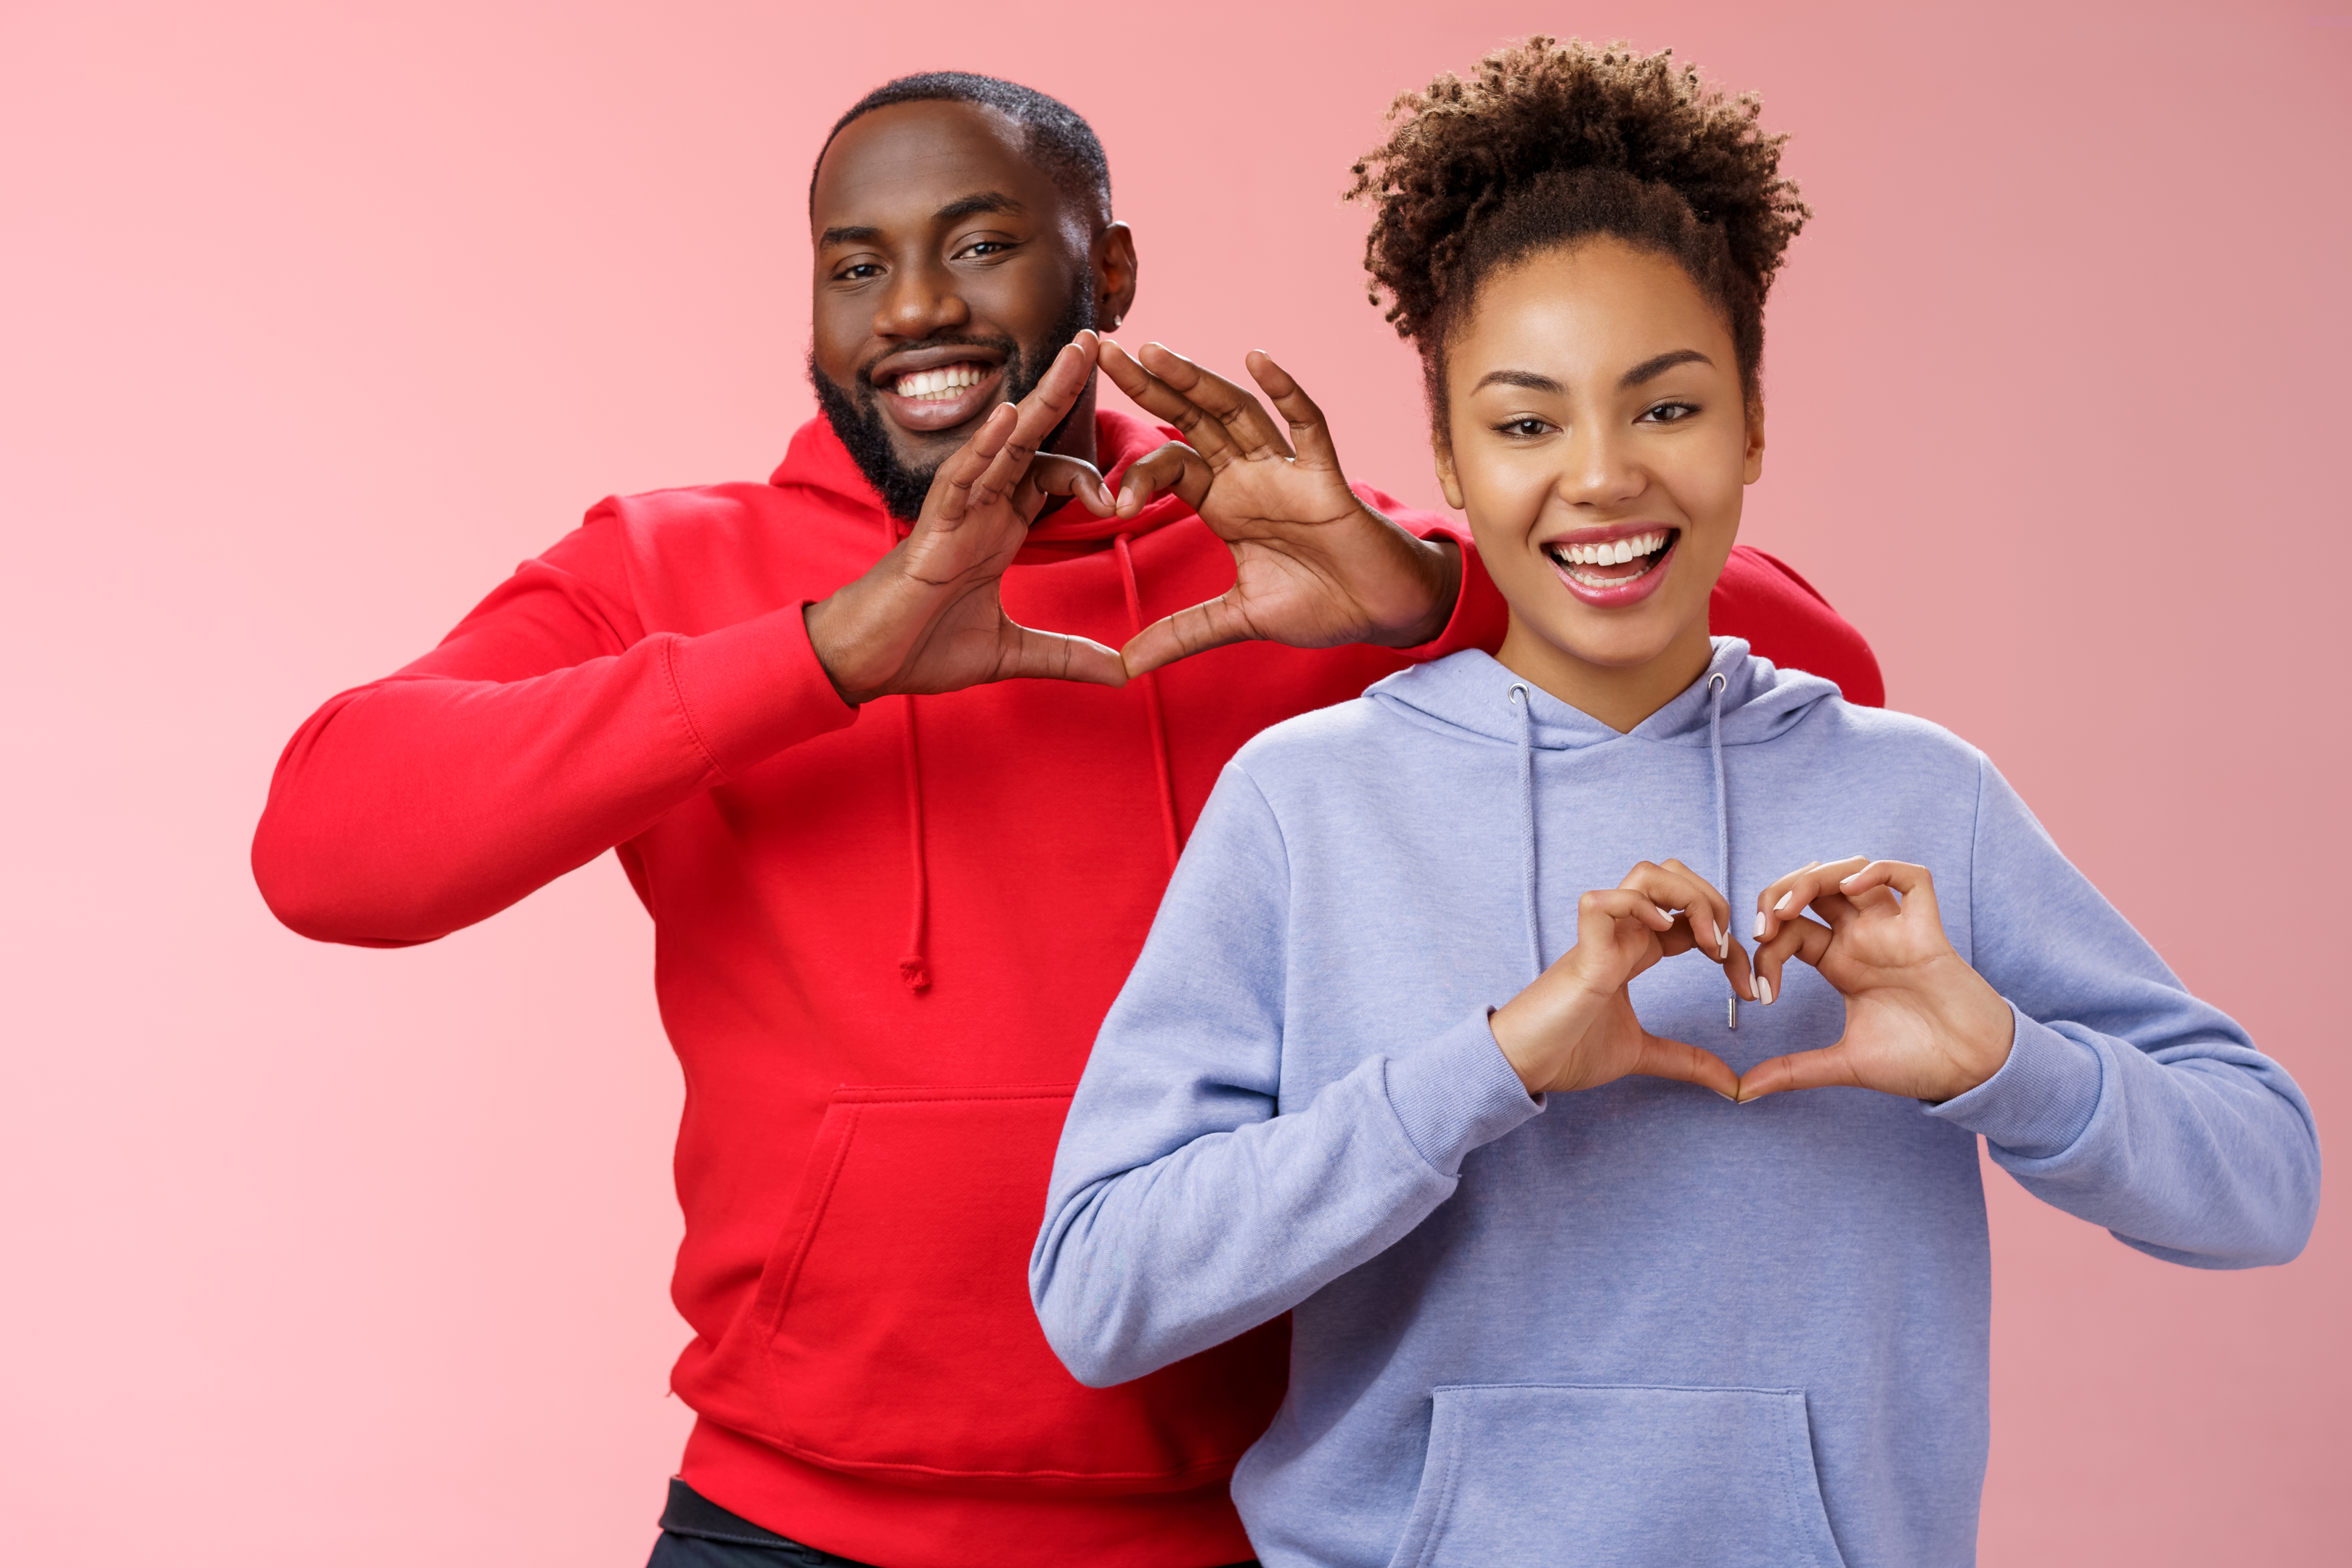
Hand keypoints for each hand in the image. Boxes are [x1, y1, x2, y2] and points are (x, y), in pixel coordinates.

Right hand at [804, 332, 1127, 704]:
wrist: (866, 665)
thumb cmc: (922, 648)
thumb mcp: (1011, 653)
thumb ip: (1067, 655)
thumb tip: (1124, 672)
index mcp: (1000, 526)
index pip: (1052, 475)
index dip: (1092, 480)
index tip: (1122, 506)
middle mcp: (981, 507)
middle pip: (1030, 435)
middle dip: (1063, 388)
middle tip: (1097, 338)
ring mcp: (956, 511)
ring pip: (1003, 441)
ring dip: (1041, 396)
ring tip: (1075, 354)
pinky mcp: (932, 528)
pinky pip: (961, 477)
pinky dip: (985, 447)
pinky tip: (1011, 414)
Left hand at [1096, 340, 1460, 675]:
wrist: (1382, 613)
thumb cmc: (1320, 604)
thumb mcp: (1238, 620)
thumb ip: (1181, 635)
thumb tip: (1123, 667)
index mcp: (1224, 503)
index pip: (1171, 465)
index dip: (1138, 474)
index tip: (1112, 504)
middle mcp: (1251, 477)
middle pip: (1193, 420)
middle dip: (1151, 386)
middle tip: (1106, 351)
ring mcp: (1288, 471)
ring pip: (1238, 413)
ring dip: (1197, 381)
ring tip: (1154, 352)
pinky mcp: (1329, 479)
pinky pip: (1308, 427)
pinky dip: (1286, 393)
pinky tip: (1257, 360)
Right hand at [1487, 860, 1754, 1099]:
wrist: (1524, 1065)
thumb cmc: (1569, 1052)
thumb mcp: (1642, 1055)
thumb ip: (1687, 1061)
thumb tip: (1733, 1085)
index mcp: (1635, 951)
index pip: (1690, 917)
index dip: (1727, 939)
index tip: (1748, 988)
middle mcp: (1621, 934)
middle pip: (1672, 876)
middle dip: (1712, 901)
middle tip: (1725, 949)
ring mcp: (1600, 937)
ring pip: (1646, 875)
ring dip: (1686, 897)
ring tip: (1704, 940)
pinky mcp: (1582, 953)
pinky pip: (1603, 902)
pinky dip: (1637, 906)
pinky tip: (1661, 934)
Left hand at [1739, 857, 2015, 1102]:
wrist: (1973, 1073)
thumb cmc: (1917, 1062)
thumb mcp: (1843, 1064)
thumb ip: (1792, 1071)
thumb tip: (1743, 1091)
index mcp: (1841, 963)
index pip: (1790, 931)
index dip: (1766, 951)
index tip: (1762, 994)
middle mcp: (1864, 939)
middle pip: (1814, 888)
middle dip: (1777, 895)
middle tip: (1760, 930)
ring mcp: (1895, 931)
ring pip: (1852, 872)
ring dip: (1813, 879)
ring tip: (1790, 908)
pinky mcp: (1929, 931)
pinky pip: (1912, 879)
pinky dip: (1880, 872)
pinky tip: (1853, 889)